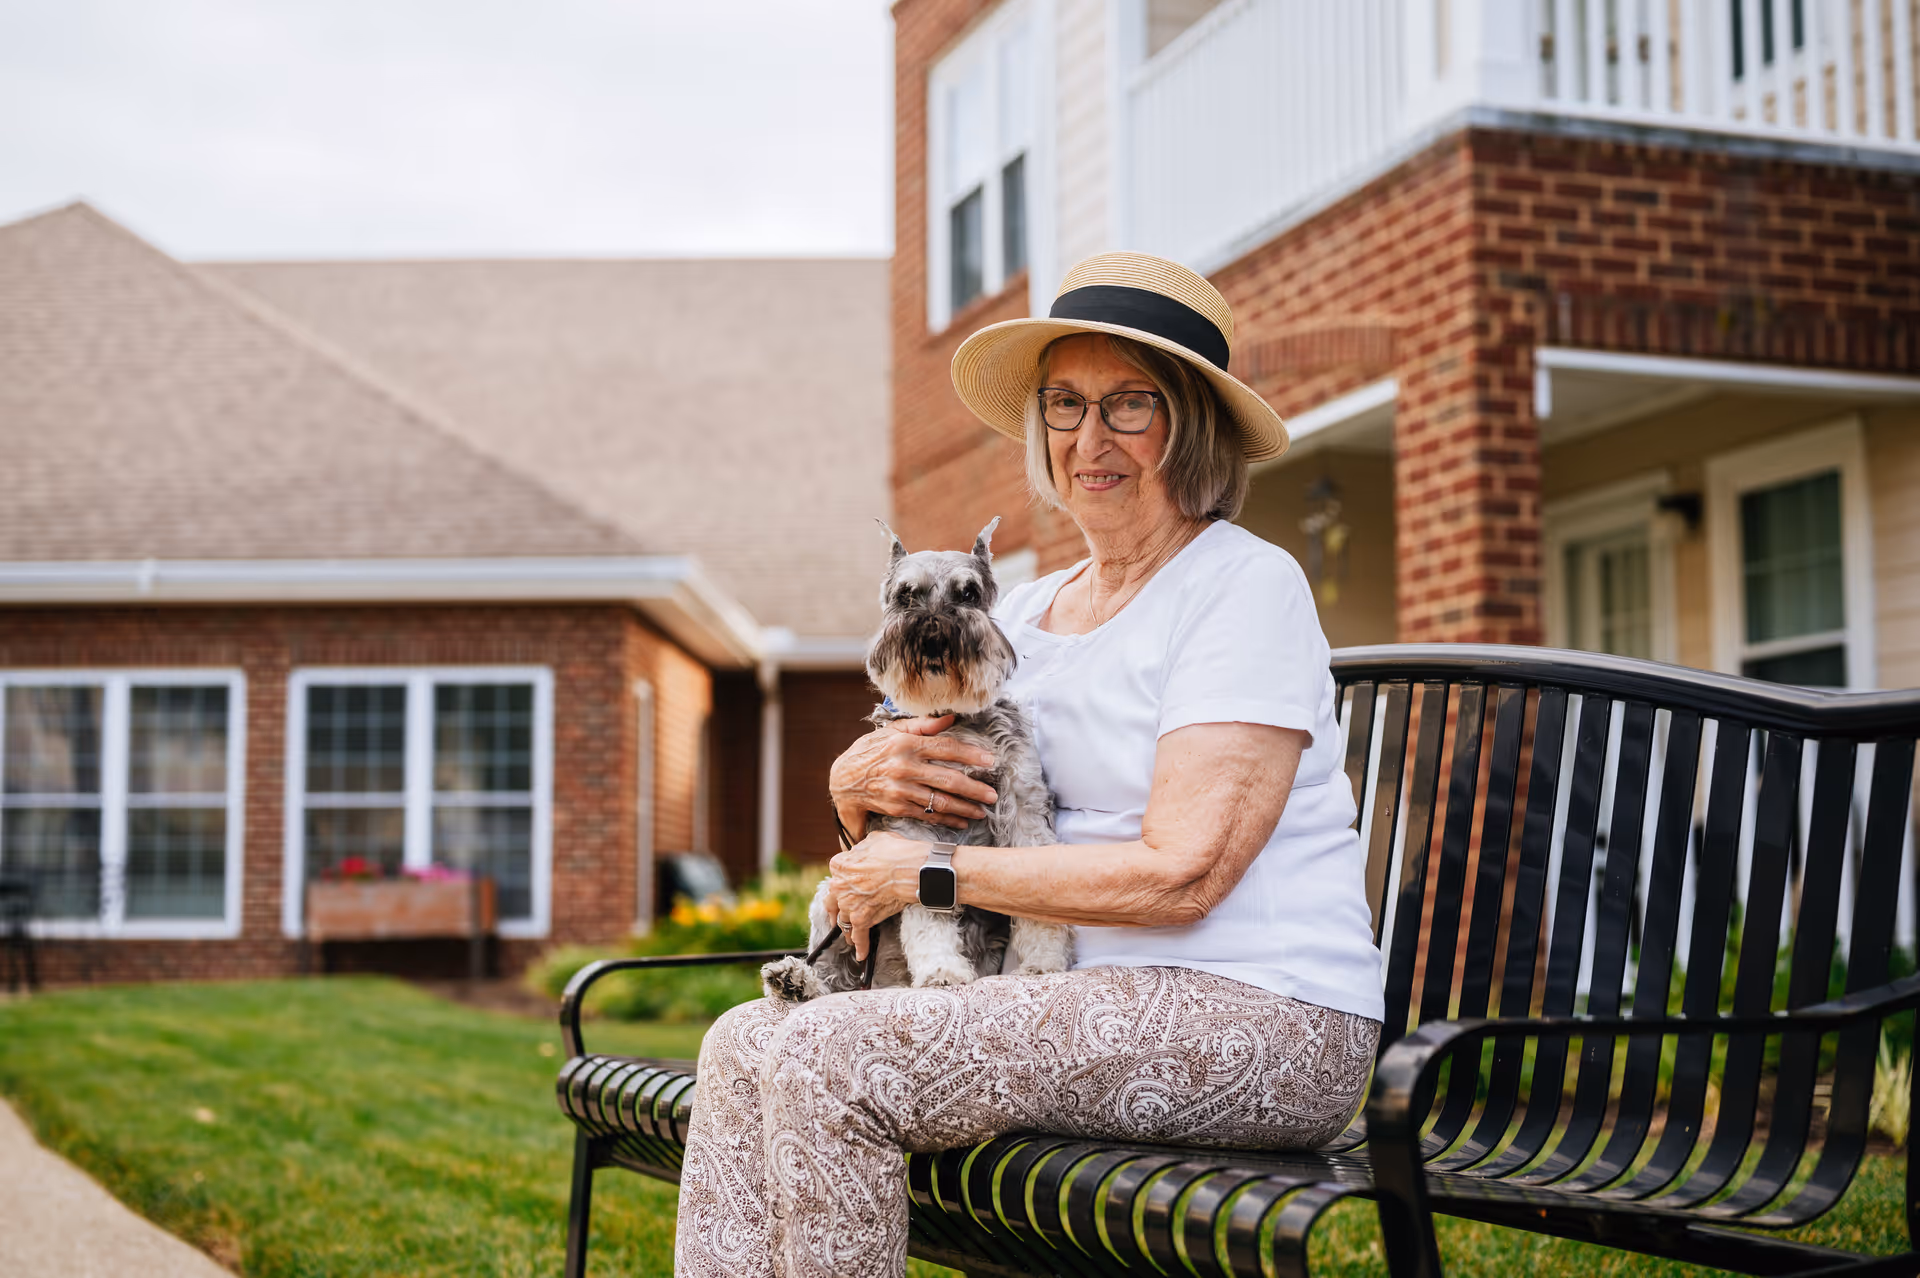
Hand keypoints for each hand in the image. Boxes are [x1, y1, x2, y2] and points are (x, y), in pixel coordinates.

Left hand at [823, 830, 926, 960]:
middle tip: (837, 915)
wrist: (910, 870)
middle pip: (832, 901)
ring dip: (846, 930)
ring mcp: (848, 904)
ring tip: (849, 937)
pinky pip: (858, 936)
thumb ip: (861, 850)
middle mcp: (838, 885)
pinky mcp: (861, 919)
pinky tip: (860, 954)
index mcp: (839, 865)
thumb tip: (861, 853)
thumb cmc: (896, 852)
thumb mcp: (873, 840)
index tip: (849, 886)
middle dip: (834, 909)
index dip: (844, 880)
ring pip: (842, 920)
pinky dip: (860, 946)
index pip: (837, 874)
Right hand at [828, 715, 998, 834]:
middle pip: (948, 779)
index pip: (946, 748)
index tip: (990, 760)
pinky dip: (946, 820)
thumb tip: (950, 718)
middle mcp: (904, 767)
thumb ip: (921, 725)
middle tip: (993, 795)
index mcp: (906, 744)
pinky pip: (927, 815)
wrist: (842, 780)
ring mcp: (901, 790)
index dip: (971, 754)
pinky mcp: (897, 808)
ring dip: (964, 808)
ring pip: (940, 801)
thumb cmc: (870, 751)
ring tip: (982, 812)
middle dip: (974, 788)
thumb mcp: (891, 731)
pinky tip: (961, 822)